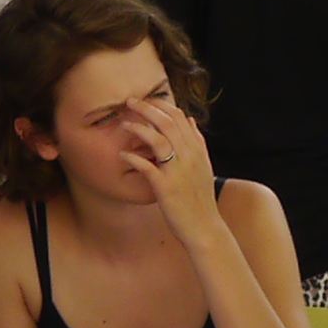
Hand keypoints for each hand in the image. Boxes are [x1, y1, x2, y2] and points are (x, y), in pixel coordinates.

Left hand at [116, 95, 219, 227]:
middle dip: (146, 108)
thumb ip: (196, 142)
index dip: (161, 105)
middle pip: (167, 123)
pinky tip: (122, 155)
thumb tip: (189, 119)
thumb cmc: (200, 198)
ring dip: (139, 128)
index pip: (180, 117)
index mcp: (197, 150)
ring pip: (159, 139)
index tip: (146, 100)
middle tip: (129, 101)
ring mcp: (178, 171)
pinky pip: (147, 167)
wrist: (205, 227)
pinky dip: (133, 158)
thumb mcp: (203, 166)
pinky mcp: (166, 187)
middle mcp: (189, 157)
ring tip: (123, 123)